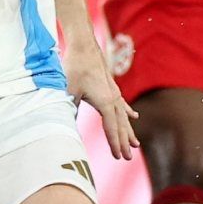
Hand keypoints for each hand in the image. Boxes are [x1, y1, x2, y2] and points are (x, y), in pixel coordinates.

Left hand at [64, 41, 139, 160]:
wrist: (84, 46)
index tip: (119, 157)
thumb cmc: (75, 67)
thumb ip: (69, 109)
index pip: (111, 128)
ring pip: (124, 116)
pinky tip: (135, 117)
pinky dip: (128, 112)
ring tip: (136, 144)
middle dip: (124, 142)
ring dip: (128, 130)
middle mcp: (113, 98)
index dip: (114, 143)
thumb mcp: (69, 90)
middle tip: (128, 157)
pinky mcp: (111, 87)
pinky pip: (122, 104)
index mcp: (104, 102)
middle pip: (120, 125)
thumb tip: (66, 127)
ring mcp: (114, 92)